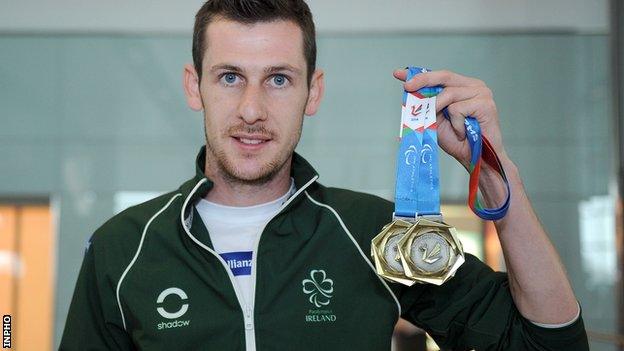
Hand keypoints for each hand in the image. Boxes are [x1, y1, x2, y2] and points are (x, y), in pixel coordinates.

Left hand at [393, 69, 507, 166]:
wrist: (476, 158)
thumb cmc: (458, 140)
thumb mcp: (436, 119)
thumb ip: (427, 104)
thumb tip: (409, 92)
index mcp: (463, 87)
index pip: (439, 76)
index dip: (420, 75)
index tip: (399, 74)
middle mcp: (474, 86)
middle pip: (444, 76)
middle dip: (423, 81)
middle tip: (407, 87)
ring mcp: (482, 93)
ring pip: (448, 94)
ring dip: (441, 112)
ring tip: (450, 128)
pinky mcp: (485, 104)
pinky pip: (457, 109)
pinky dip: (456, 124)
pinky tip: (463, 133)